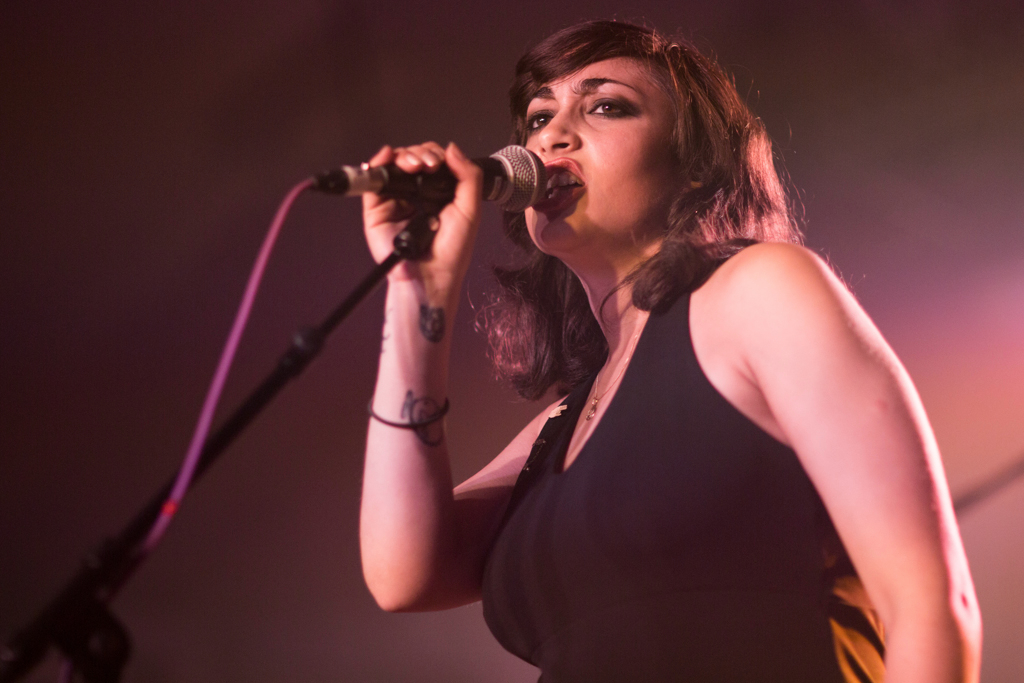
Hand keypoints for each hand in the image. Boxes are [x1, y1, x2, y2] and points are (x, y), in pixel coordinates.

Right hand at [362, 141, 482, 293]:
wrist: (432, 275)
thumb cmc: (452, 251)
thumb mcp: (470, 209)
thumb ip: (468, 176)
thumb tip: (452, 148)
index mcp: (438, 193)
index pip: (433, 161)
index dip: (435, 155)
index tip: (440, 163)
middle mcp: (416, 195)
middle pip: (412, 159)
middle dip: (420, 154)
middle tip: (428, 165)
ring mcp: (395, 200)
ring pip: (394, 165)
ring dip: (403, 156)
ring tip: (414, 165)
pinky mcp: (377, 209)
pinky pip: (373, 181)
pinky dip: (378, 163)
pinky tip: (387, 157)